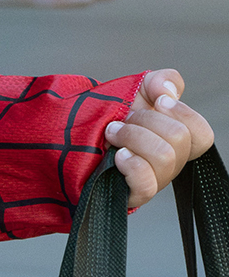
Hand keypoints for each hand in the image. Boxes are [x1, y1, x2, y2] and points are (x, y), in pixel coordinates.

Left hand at [105, 70, 213, 209]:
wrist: (73, 136)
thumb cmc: (109, 117)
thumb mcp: (136, 90)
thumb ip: (160, 81)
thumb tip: (168, 91)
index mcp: (175, 139)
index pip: (202, 134)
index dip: (184, 113)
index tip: (159, 100)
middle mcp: (170, 162)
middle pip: (180, 138)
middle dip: (145, 119)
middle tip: (123, 119)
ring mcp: (154, 180)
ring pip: (164, 156)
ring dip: (132, 136)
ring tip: (112, 134)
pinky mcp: (134, 195)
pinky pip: (146, 183)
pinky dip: (131, 163)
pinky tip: (117, 156)